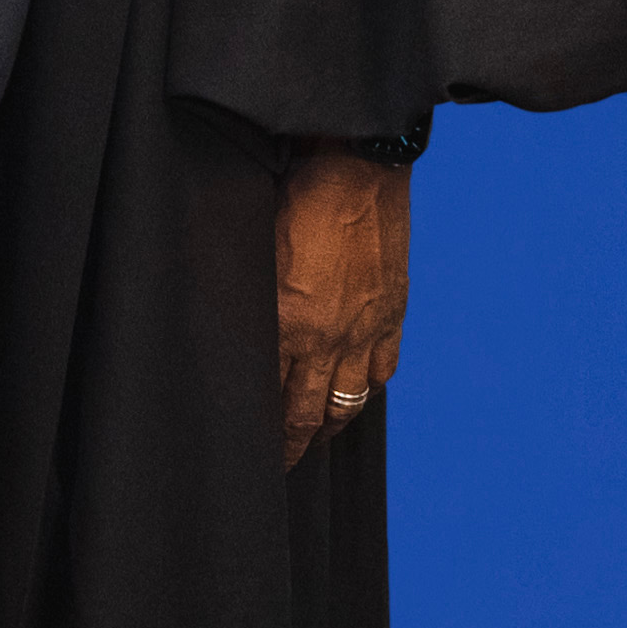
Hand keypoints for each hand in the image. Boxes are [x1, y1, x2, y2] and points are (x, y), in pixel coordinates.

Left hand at [278, 144, 409, 468]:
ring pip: (347, 399)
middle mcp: (332, 336)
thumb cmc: (294, 190)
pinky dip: (365, 389)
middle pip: (308, 410)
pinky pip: (380, 371)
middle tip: (278, 461)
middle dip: (292, 441)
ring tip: (312, 436)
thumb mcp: (255, 243)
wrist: (359, 166)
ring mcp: (368, 329)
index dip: (263, 426)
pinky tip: (353, 395)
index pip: (272, 394)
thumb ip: (248, 290)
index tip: (251, 446)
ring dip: (328, 423)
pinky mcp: (393, 314)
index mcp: (290, 321)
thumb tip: (233, 316)